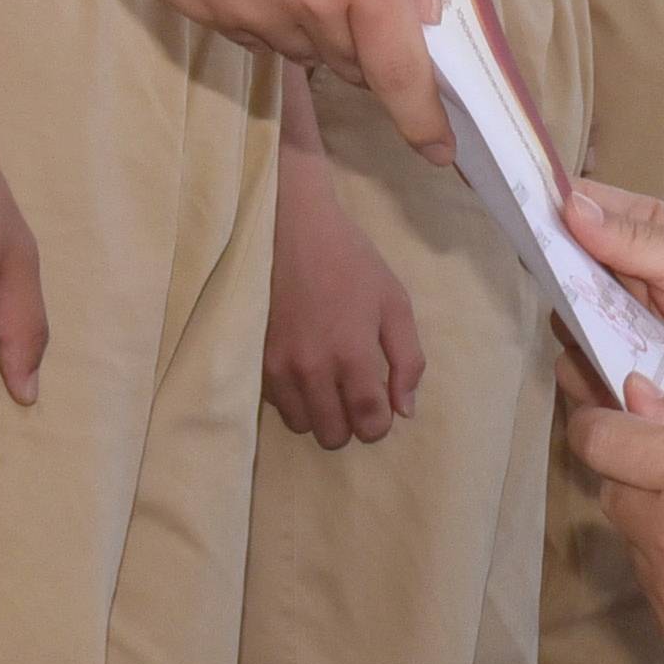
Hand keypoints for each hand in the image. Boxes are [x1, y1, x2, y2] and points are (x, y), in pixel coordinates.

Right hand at [70, 0, 446, 154]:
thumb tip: (422, 9)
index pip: (402, 74)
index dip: (425, 122)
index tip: (440, 153)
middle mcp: (306, 5)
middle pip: (353, 62)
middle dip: (368, 38)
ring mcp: (244, 14)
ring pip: (300, 48)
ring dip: (315, 19)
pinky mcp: (197, 11)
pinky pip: (250, 31)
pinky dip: (265, 7)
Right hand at [261, 136, 423, 446]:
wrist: (293, 229)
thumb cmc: (351, 262)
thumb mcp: (395, 303)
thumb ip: (407, 360)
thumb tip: (404, 409)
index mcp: (353, 355)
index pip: (368, 422)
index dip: (379, 426)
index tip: (380, 413)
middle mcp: (313, 369)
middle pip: (332, 434)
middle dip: (349, 424)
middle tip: (354, 396)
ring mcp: (279, 366)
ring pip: (301, 425)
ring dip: (319, 414)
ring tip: (328, 385)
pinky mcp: (256, 359)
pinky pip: (277, 403)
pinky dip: (294, 398)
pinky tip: (304, 371)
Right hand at [559, 180, 663, 438]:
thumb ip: (635, 239)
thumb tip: (567, 205)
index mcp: (645, 232)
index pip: (581, 207)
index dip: (546, 204)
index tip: (512, 205)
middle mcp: (622, 281)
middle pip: (560, 269)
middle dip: (558, 281)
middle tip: (575, 292)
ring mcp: (617, 333)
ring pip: (564, 328)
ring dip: (579, 337)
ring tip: (619, 349)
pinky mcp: (618, 383)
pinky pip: (579, 379)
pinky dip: (593, 382)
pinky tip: (627, 388)